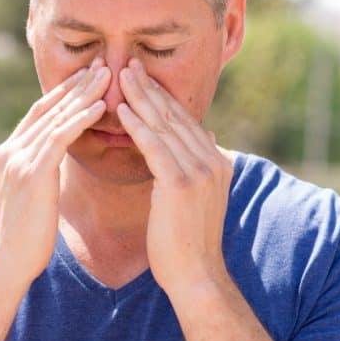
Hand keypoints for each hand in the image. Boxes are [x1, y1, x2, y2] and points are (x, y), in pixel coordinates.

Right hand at [0, 58, 108, 288]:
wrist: (6, 263)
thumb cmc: (25, 238)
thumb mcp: (32, 197)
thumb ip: (40, 174)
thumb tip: (55, 165)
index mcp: (10, 154)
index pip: (40, 113)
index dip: (65, 93)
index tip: (88, 76)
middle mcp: (11, 150)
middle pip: (49, 107)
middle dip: (76, 85)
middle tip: (102, 63)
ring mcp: (19, 160)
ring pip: (56, 117)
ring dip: (84, 94)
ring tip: (108, 75)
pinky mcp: (32, 172)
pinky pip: (60, 138)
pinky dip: (80, 119)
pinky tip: (100, 106)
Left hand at [115, 59, 233, 300]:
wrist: (196, 276)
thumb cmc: (188, 243)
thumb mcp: (197, 198)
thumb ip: (197, 168)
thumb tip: (203, 140)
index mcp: (217, 162)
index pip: (186, 122)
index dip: (163, 98)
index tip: (143, 78)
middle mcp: (212, 161)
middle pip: (176, 116)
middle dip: (151, 89)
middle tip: (129, 64)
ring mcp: (200, 171)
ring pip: (165, 126)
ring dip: (141, 98)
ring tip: (122, 76)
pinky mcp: (181, 184)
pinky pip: (155, 147)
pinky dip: (139, 126)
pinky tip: (122, 110)